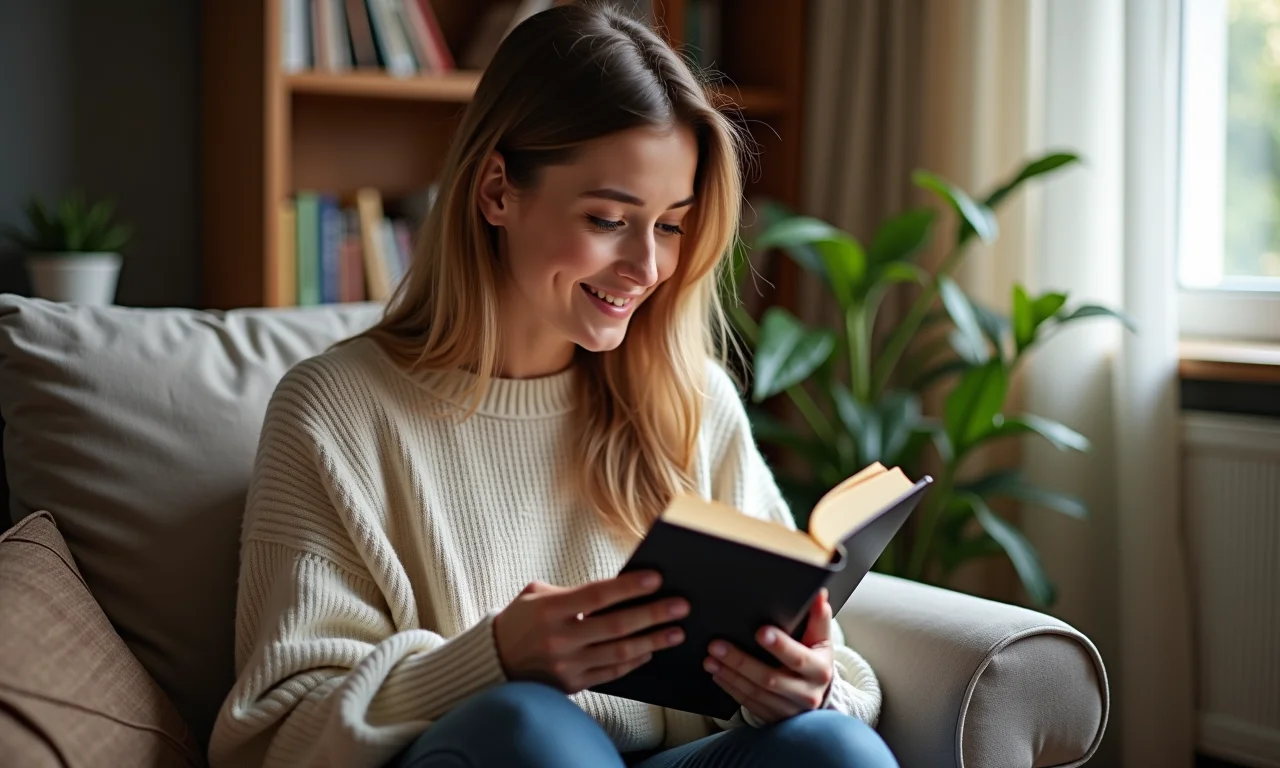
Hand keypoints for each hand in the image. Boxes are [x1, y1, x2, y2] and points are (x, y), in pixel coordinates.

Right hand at [493, 570, 688, 693]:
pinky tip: (650, 650)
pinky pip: (611, 674)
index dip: (629, 587)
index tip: (657, 578)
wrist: (495, 660)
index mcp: (550, 609)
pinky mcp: (572, 685)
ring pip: (619, 653)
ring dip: (652, 641)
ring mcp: (566, 665)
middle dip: (653, 615)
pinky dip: (633, 662)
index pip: (597, 595)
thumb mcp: (536, 594)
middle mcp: (559, 638)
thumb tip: (617, 587)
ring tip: (676, 632)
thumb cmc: (521, 620)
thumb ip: (573, 591)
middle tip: (681, 606)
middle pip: (616, 626)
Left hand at [703, 588, 835, 724]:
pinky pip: (749, 703)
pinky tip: (718, 674)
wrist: (815, 694)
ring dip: (730, 675)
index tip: (760, 631)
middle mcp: (806, 694)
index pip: (798, 658)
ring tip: (710, 658)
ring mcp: (789, 709)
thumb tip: (819, 594)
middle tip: (716, 645)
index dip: (780, 646)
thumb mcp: (821, 640)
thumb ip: (818, 618)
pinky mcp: (773, 717)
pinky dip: (731, 688)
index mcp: (819, 670)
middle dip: (740, 661)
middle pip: (769, 678)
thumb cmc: (815, 659)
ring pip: (755, 693)